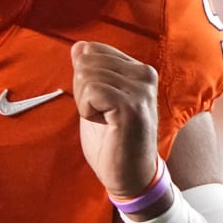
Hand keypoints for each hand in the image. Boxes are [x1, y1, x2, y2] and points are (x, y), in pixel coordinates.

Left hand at [72, 40, 160, 197]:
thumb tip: (78, 46)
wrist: (131, 176)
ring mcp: (141, 90)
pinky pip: (91, 92)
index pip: (93, 49)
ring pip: (86, 76)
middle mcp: (144, 74)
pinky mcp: (132, 106)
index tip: (100, 103)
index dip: (84, 77)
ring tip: (105, 121)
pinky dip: (87, 111)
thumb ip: (90, 73)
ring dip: (85, 103)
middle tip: (101, 115)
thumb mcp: (98, 100)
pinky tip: (104, 124)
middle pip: (87, 61)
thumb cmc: (113, 141)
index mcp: (139, 70)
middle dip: (82, 90)